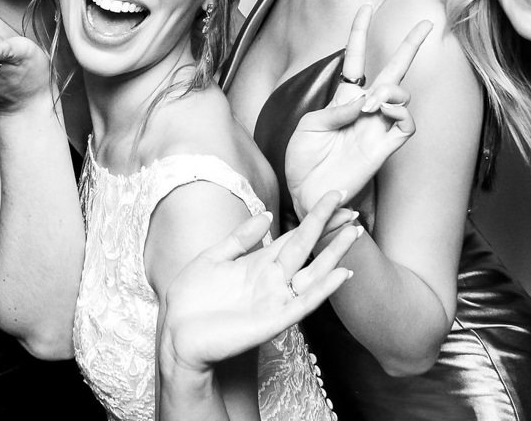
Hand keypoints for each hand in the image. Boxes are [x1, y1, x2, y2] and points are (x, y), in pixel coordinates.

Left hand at [159, 190, 361, 373]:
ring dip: (334, 253)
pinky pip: (305, 302)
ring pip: (313, 272)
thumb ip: (240, 238)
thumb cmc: (192, 298)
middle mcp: (272, 279)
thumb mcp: (213, 257)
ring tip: (354, 233)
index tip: (333, 197)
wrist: (176, 332)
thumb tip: (266, 215)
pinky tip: (342, 273)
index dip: (313, 218)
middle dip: (328, 227)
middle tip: (352, 207)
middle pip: (307, 248)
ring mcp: (275, 299)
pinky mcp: (274, 320)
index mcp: (258, 263)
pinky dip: (325, 289)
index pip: (293, 236)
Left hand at [284, 4, 430, 218]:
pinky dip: (400, 112)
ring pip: (402, 95)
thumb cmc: (303, 161)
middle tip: (427, 24)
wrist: (308, 193)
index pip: (356, 58)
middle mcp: (365, 109)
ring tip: (369, 103)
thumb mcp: (309, 126)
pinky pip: (406, 124)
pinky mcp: (385, 148)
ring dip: (389, 91)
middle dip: (409, 46)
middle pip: (393, 71)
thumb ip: (336, 109)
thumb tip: (364, 100)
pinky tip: (384, 111)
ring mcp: (377, 127)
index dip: (360, 32)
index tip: (366, 7)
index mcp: (343, 98)